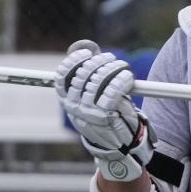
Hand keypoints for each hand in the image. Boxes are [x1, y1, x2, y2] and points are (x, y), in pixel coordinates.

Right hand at [55, 40, 153, 180]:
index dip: (74, 60)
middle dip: (99, 61)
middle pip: (83, 74)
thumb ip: (88, 71)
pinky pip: (112, 90)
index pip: (62, 76)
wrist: (118, 145)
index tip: (87, 53)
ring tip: (122, 66)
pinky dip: (121, 79)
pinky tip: (127, 77)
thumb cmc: (106, 115)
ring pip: (98, 80)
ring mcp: (88, 112)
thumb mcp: (92, 95)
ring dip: (112, 68)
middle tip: (111, 59)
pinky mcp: (104, 116)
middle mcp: (74, 107)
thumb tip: (85, 46)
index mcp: (67, 102)